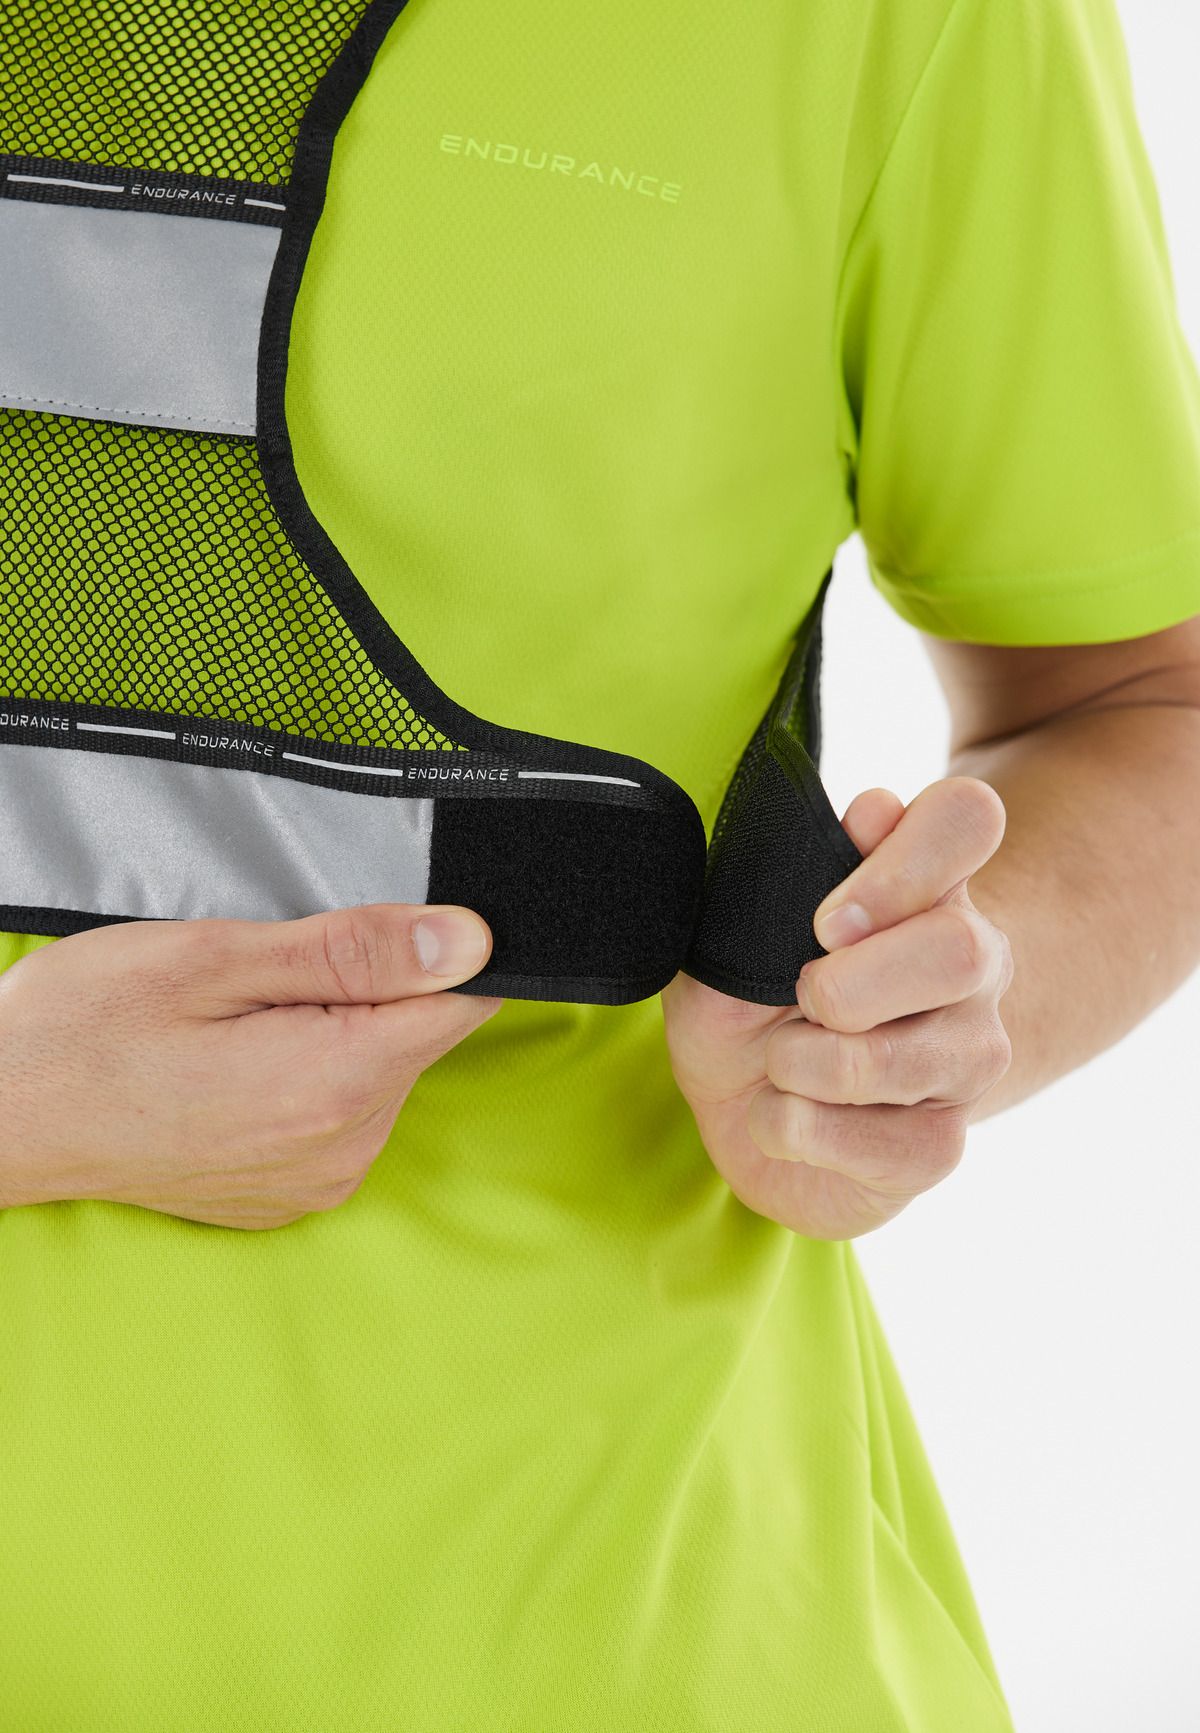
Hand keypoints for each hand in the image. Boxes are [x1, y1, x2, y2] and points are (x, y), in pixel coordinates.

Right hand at [0, 903, 499, 1229]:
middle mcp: (343, 1148)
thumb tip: (467, 940)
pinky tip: (235, 1065)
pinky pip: (343, 1113)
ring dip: (335, 1032)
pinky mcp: (295, 1191)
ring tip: (236, 1025)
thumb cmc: (82, 1031)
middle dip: (366, 989)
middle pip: (419, 1033)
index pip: (464, 999)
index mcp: (336, 1084)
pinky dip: (309, 1076)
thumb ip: (354, 950)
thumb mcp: (215, 957)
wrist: (1, 1117)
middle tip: (263, 980)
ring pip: (382, 1069)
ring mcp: (320, 1180)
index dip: (433, 949)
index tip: (367, 935)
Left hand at [664, 778, 1012, 1238]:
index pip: (969, 820)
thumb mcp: (738, 927)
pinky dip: (802, 1132)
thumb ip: (794, 870)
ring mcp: (968, 1058)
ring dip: (801, 1065)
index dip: (904, 859)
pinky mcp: (942, 1146)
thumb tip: (875, 810)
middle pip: (961, 951)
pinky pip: (887, 1147)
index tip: (825, 921)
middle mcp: (971, 964)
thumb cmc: (749, 996)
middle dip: (845, 985)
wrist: (745, 1104)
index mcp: (923, 885)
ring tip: (778, 1062)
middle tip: (796, 995)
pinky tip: (788, 1117)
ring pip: (902, 1060)